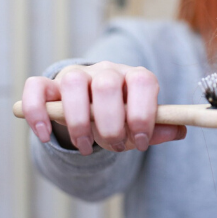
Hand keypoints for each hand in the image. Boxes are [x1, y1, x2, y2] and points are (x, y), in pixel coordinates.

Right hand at [22, 62, 185, 154]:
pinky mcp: (49, 84)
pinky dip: (38, 112)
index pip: (143, 81)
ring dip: (78, 121)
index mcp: (134, 77)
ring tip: (86, 146)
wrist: (90, 109)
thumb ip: (157, 128)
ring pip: (73, 83)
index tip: (141, 140)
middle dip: (111, 123)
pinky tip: (45, 136)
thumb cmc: (119, 117)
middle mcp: (105, 71)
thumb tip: (180, 130)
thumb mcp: (139, 126)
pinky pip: (36, 88)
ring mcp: (76, 75)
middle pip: (107, 84)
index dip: (143, 112)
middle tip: (114, 145)